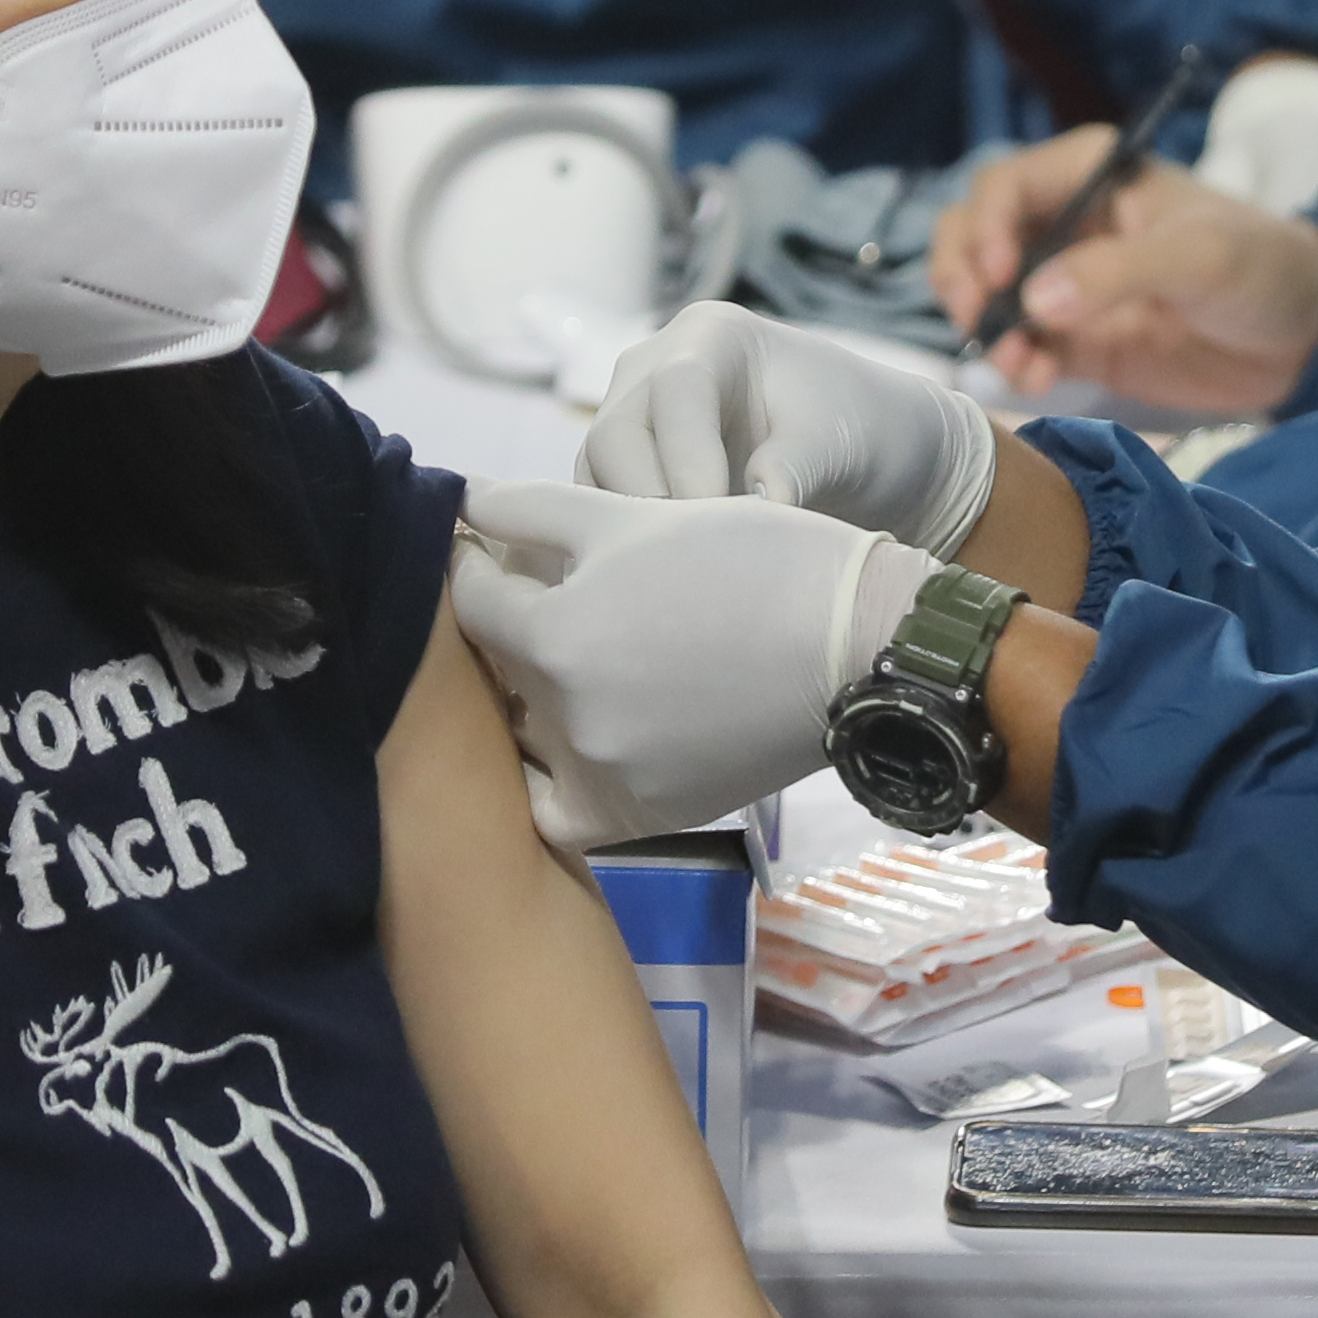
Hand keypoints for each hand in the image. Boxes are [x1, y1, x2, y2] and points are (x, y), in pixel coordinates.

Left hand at [449, 477, 906, 854]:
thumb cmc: (750, 562)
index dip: (474, 565)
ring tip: (569, 659)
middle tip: (529, 599)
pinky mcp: (639, 817)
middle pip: (493, 671)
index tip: (487, 550)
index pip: (471, 601)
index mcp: (556, 636)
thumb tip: (461, 500)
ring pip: (522, 735)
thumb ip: (531, 510)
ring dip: (525, 699)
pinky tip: (572, 738)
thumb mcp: (633, 515)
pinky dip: (550, 777)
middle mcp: (568, 718)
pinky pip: (555, 808)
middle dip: (502, 631)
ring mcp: (603, 776)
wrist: (856, 645)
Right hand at [575, 304, 996, 548]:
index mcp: (713, 336)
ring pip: (596, 476)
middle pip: (616, 433)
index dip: (689, 458)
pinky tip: (666, 586)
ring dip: (633, 532)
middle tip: (697, 562)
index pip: (676, 391)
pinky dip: (625, 546)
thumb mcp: (842, 441)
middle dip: (651, 502)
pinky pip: (600, 508)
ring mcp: (635, 419)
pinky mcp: (627, 472)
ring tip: (688, 578)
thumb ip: (797, 465)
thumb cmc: (861, 428)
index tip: (719, 519)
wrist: (870, 455)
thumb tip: (758, 504)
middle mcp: (656, 368)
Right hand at [926, 141, 1317, 410]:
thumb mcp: (1198, 257)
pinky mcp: (1075, 339)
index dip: (985, 226)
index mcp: (1090, 174)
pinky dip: (1013, 363)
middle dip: (962, 275)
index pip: (1005, 184)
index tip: (997, 276)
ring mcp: (1064, 283)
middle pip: (973, 233)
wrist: (1307, 334)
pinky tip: (1036, 378)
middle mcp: (1064, 221)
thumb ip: (1116, 271)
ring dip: (983, 326)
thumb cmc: (1261, 265)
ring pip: (984, 292)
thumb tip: (1031, 298)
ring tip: (1017, 364)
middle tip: (980, 319)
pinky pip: (1019, 345)